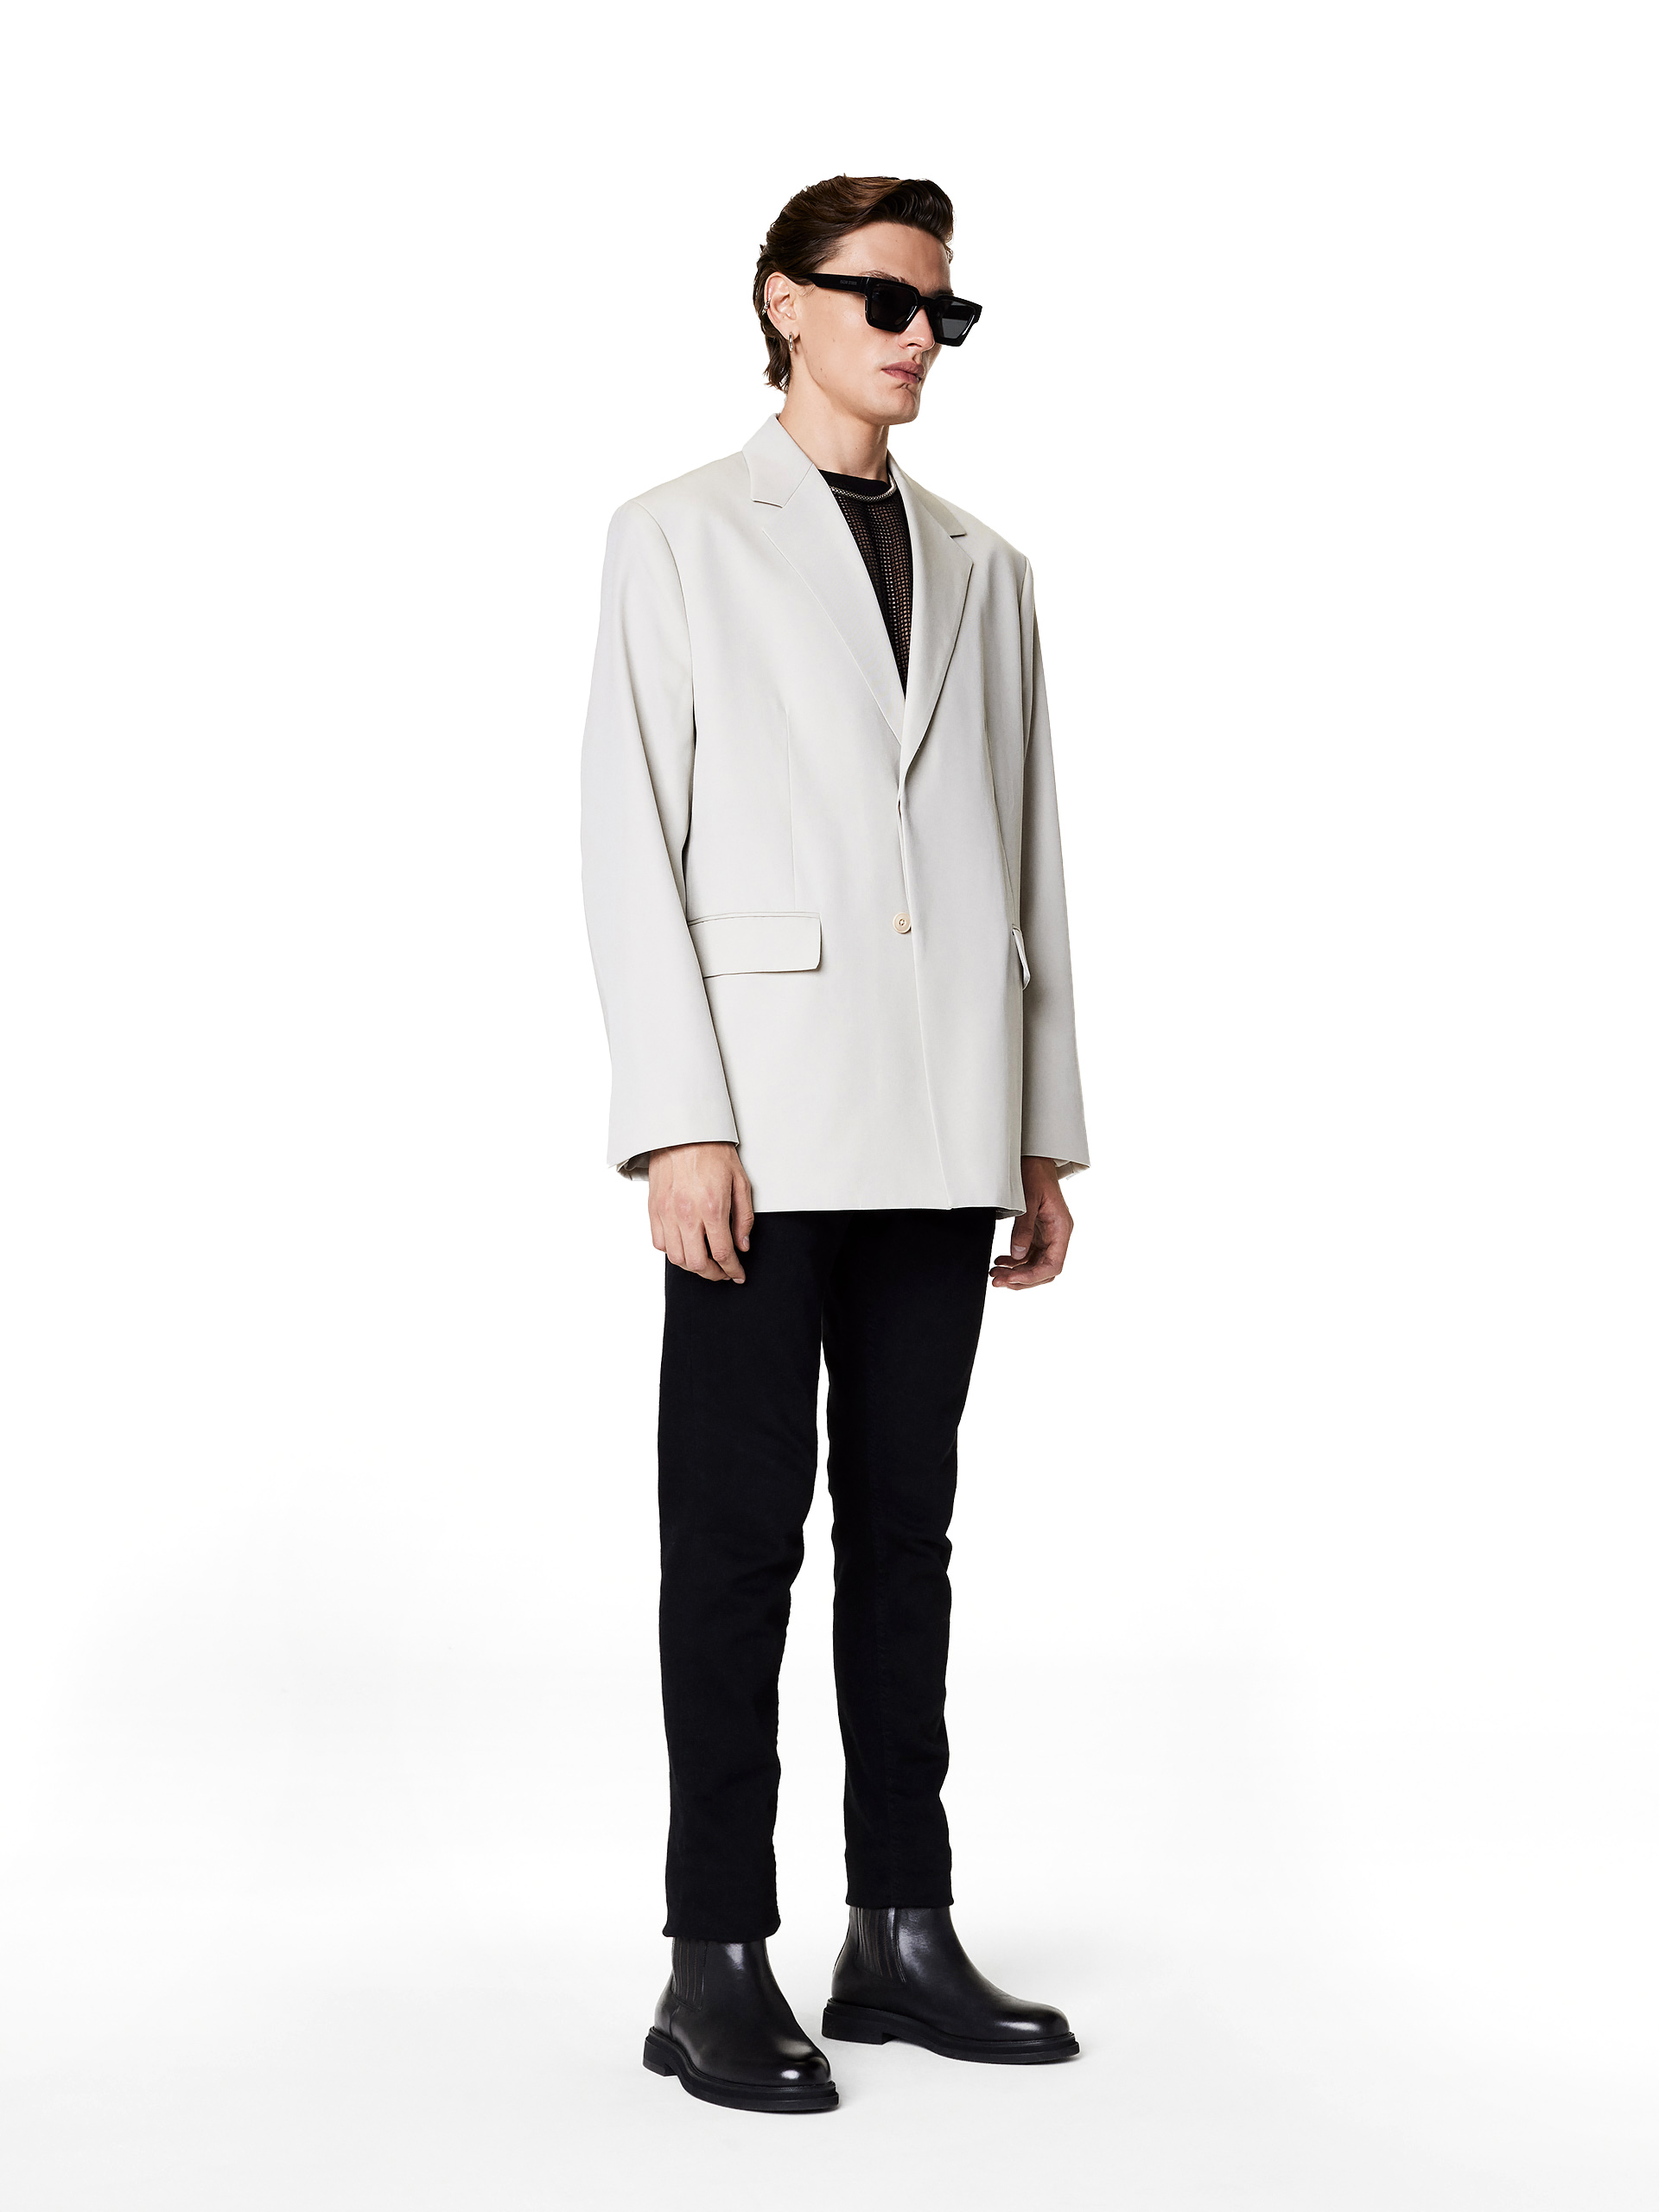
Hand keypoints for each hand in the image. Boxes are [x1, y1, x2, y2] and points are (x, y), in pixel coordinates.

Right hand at [648, 1142, 754, 1282]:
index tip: (737, 1275)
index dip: (732, 1270)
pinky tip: (685, 1247)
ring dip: (693, 1267)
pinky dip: (673, 1252)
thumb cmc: (713, 1152)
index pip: (722, 1254)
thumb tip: (742, 1246)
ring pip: (676, 1258)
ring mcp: (667, 1213)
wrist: (684, 1132)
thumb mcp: (740, 1182)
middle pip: (697, 1263)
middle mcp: (687, 1214)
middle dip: (713, 1274)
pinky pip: (659, 1243)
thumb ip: (743, 1218)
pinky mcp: (654, 1209)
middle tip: (722, 1272)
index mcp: (712, 1207)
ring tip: (705, 1263)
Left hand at [991, 1157, 1073, 1289]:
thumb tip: (1017, 1255)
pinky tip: (1000, 1262)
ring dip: (1016, 1272)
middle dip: (1022, 1279)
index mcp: (1061, 1228)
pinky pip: (1029, 1255)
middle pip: (1044, 1270)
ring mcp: (1048, 1235)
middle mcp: (1057, 1235)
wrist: (1034, 1159)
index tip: (1011, 1278)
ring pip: (1035, 1265)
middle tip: (998, 1280)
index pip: (1053, 1265)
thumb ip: (1023, 1229)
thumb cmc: (1035, 1174)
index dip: (1032, 1276)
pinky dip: (1015, 1262)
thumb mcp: (1028, 1201)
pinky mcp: (1038, 1233)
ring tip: (995, 1274)